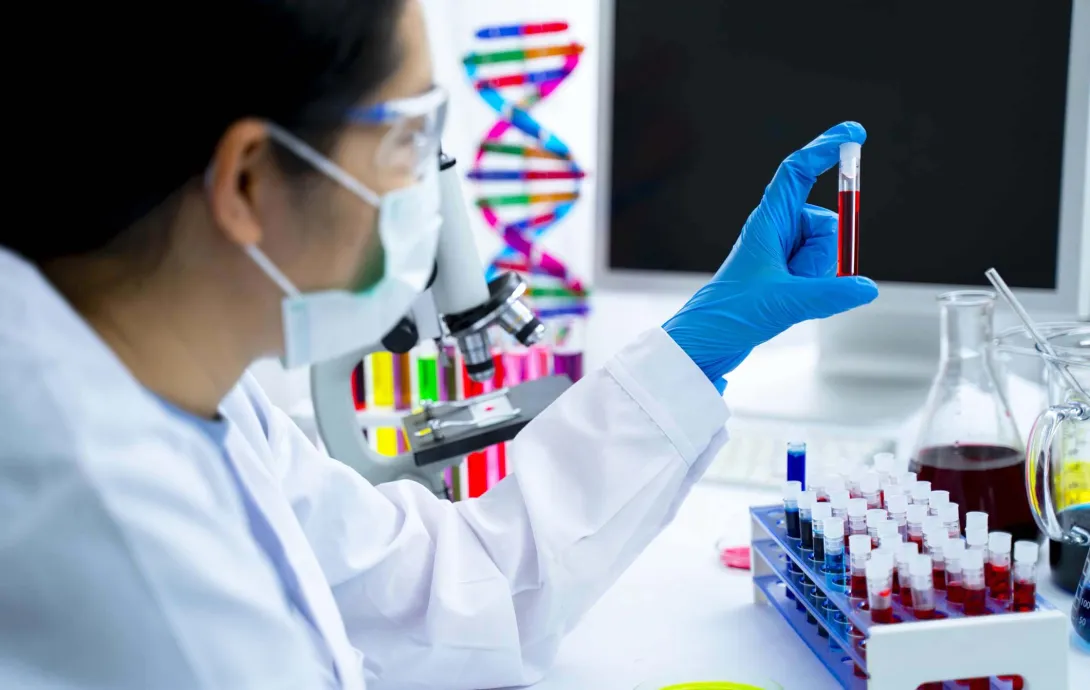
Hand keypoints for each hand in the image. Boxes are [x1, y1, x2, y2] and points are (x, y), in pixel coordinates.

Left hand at [663, 122, 878, 388]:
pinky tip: (794, 305)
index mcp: (766, 222)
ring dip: (817, 276)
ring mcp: (783, 255)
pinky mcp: (787, 278)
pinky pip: (821, 274)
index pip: (798, 171)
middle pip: (825, 222)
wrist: (705, 343)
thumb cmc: (729, 315)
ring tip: (787, 296)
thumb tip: (866, 287)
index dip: (825, 148)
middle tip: (796, 279)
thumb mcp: (785, 303)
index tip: (854, 135)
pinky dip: (818, 290)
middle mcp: (776, 232)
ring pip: (826, 251)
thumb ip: (829, 294)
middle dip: (823, 253)